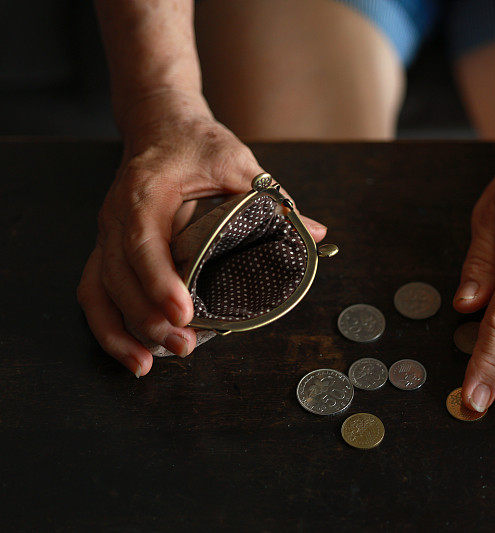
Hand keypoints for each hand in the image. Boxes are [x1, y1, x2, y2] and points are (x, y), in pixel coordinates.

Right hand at [77, 91, 326, 376]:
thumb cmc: (198, 144)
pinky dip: (108, 326)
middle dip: (146, 318)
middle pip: (118, 275)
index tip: (183, 313)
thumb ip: (274, 201)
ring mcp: (107, 234)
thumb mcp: (240, 164)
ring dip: (122, 331)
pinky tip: (133, 354)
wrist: (161, 125)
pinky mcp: (108, 249)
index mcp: (147, 191)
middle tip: (184, 346)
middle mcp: (117, 215)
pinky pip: (95, 292)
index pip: (144, 241)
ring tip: (151, 363)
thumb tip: (317, 234)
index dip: (160, 281)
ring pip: (99, 290)